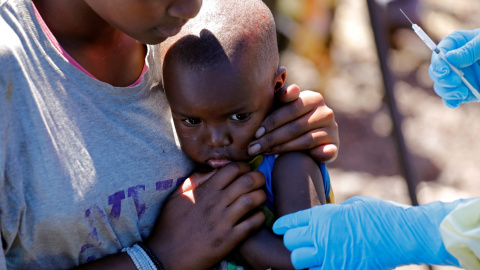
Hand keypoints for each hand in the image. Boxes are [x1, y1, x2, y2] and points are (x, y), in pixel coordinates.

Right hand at [147, 162, 266, 269]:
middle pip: (248, 181)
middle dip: (258, 178)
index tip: (246, 171)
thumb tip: (212, 170)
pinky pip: (253, 223)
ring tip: (259, 198)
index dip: (244, 166)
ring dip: (261, 196)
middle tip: (259, 182)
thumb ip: (194, 180)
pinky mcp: (229, 240)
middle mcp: (216, 203)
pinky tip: (256, 216)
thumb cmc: (170, 225)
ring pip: (253, 199)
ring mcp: (223, 221)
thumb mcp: (177, 196)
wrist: (165, 256)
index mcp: (205, 190)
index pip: (232, 168)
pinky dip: (260, 217)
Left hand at [248, 84, 338, 162]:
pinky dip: (314, 155)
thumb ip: (279, 93)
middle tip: (253, 147)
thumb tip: (283, 75)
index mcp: (313, 98)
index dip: (271, 122)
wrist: (310, 136)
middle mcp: (326, 112)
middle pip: (295, 127)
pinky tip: (297, 160)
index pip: (290, 110)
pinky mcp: (334, 146)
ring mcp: (332, 129)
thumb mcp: (282, 105)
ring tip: (263, 153)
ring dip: (281, 149)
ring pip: (303, 141)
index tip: (256, 133)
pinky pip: (321, 152)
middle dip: (271, 138)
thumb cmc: (289, 118)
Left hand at [272, 196, 459, 269]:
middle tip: (297, 241)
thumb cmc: (381, 215)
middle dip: (291, 241)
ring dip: (301, 258)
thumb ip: (332, 212)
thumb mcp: (352, 205)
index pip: (291, 222)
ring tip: (309, 255)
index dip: (282, 225)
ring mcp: (331, 256)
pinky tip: (324, 263)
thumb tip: (323, 217)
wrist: (403, 235)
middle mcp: (322, 236)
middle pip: (290, 242)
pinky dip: (317, 268)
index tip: (279, 228)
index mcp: (324, 216)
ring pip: (298, 261)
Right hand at [428, 28, 479, 107]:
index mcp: (459, 44)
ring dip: (447, 91)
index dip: (438, 61)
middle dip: (442, 78)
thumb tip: (449, 58)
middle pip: (437, 71)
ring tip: (461, 91)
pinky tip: (457, 100)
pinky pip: (452, 98)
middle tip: (455, 81)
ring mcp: (460, 77)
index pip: (440, 52)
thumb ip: (469, 50)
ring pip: (442, 86)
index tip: (445, 69)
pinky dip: (451, 101)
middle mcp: (456, 61)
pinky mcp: (466, 90)